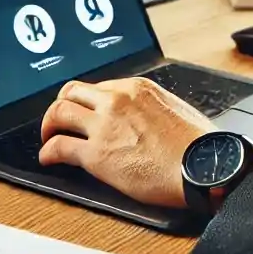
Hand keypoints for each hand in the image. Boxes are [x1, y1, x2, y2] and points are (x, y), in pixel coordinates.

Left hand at [38, 77, 214, 208]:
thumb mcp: (176, 110)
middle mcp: (116, 100)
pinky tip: (48, 159)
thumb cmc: (200, 146)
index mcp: (137, 88)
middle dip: (62, 105)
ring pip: (59, 113)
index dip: (88, 102)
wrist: (205, 166)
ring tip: (48, 137)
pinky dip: (47, 152)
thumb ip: (152, 109)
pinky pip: (59, 147)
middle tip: (59, 121)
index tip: (86, 112)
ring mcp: (104, 126)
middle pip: (72, 92)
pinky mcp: (96, 155)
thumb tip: (146, 120)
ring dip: (48, 125)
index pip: (99, 87)